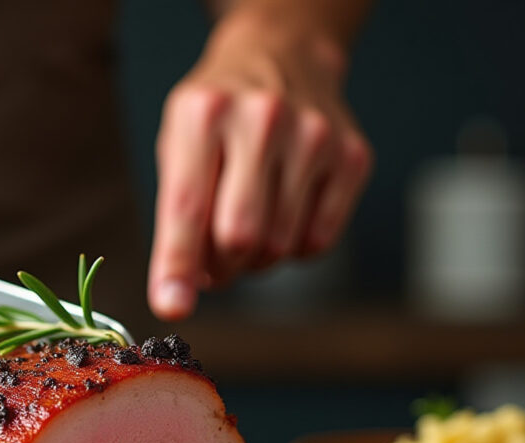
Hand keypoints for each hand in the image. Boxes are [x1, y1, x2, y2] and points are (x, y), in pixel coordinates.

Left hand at [148, 12, 371, 319]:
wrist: (283, 54)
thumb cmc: (219, 113)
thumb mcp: (178, 145)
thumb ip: (176, 218)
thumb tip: (179, 295)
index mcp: (204, 114)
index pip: (187, 206)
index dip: (177, 264)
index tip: (172, 306)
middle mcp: (263, 119)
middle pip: (241, 236)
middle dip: (222, 266)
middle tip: (215, 257)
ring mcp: (315, 136)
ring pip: (279, 246)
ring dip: (255, 260)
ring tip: (248, 225)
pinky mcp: (352, 156)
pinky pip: (318, 241)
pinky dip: (294, 248)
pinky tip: (284, 214)